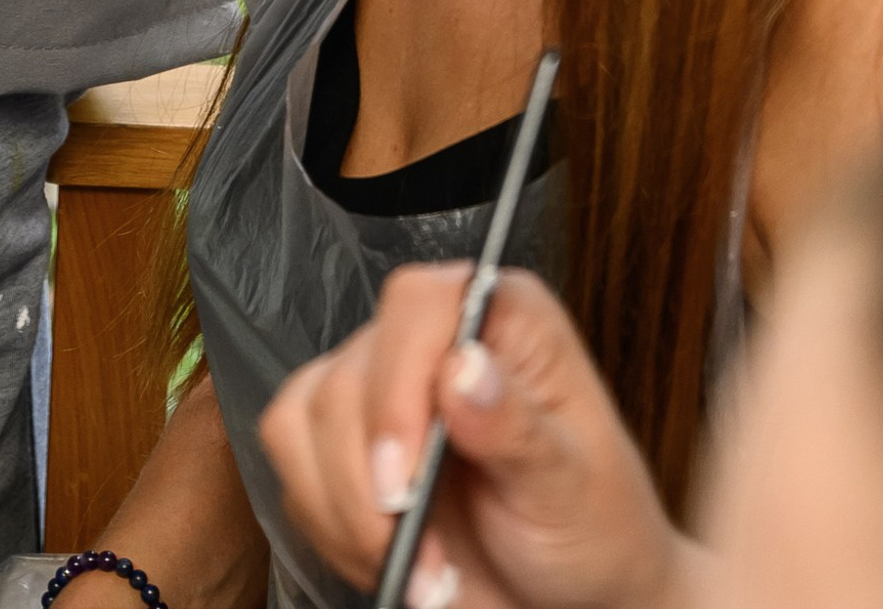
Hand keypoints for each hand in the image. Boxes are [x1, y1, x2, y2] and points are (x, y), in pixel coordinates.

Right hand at [256, 267, 699, 608]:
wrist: (570, 599)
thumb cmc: (592, 531)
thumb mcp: (573, 489)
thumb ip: (519, 431)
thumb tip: (465, 367)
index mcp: (501, 319)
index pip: (419, 304)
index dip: (397, 388)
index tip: (403, 482)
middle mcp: (434, 336)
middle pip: (349, 372)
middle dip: (372, 486)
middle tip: (424, 558)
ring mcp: (381, 383)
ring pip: (305, 415)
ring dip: (347, 513)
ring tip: (412, 565)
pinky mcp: (344, 435)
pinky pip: (289, 456)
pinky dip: (326, 519)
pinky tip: (381, 552)